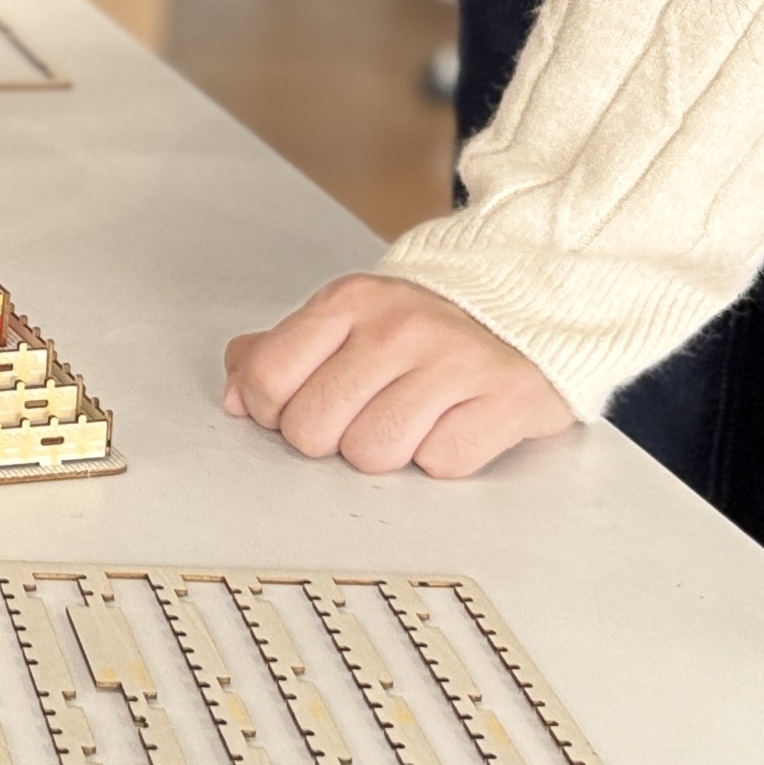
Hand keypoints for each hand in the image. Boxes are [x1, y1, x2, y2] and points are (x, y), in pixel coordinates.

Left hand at [221, 272, 575, 480]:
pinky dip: (442, 455)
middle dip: (331, 437)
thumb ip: (281, 350)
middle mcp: (398, 328)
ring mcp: (452, 362)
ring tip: (411, 418)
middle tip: (363, 414)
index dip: (272, 410)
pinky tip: (452, 423)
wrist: (530, 305)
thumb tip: (233, 392)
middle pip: (314, 430)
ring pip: (372, 455)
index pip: (268, 378)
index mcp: (350, 301)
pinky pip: (440, 463)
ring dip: (388, 451)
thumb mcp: (350, 317)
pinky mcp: (503, 400)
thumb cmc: (429, 325)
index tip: (295, 407)